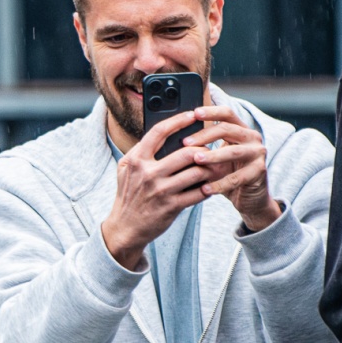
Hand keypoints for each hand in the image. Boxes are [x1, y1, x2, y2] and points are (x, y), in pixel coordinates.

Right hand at [99, 108, 212, 269]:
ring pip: (196, 172)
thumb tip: (165, 133)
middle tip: (212, 148)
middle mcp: (147, 173)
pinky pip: (197, 194)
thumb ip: (142, 151)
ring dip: (210, 169)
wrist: (125, 227)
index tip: (193, 114)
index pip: (159, 132)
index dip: (178, 120)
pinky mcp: (171, 207)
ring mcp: (160, 191)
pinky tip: (210, 186)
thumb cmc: (129, 195)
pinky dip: (207, 189)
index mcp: (136, 159)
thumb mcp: (127, 169)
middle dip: (203, 149)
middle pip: (186, 152)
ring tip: (216, 166)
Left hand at [170, 103, 280, 234]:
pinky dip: (220, 184)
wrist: (249, 198)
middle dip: (205, 135)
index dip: (211, 112)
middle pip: (228, 129)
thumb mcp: (216, 157)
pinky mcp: (259, 172)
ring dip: (213, 156)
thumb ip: (204, 146)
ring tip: (196, 161)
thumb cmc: (228, 174)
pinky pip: (237, 178)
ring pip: (234, 152)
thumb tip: (175, 140)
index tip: (194, 113)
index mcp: (241, 129)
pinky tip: (205, 189)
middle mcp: (252, 137)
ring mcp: (258, 154)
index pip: (227, 113)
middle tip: (186, 143)